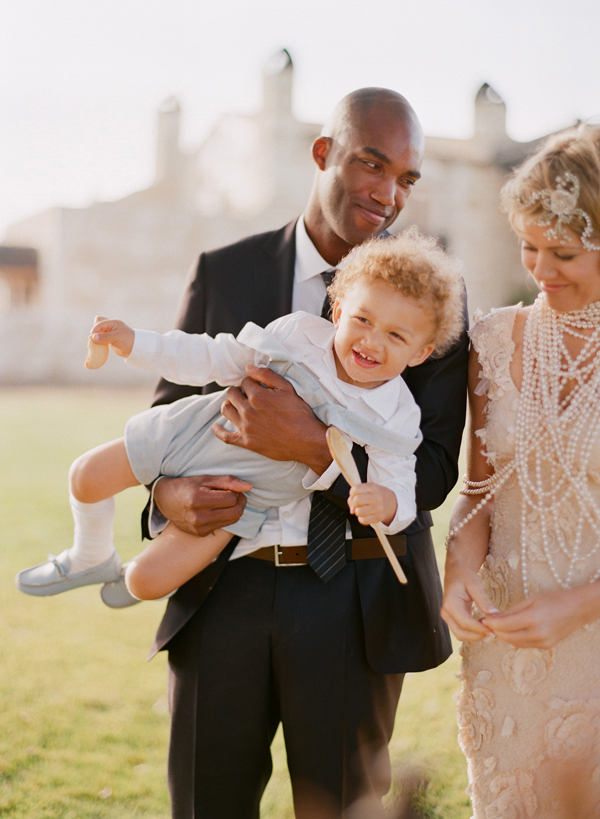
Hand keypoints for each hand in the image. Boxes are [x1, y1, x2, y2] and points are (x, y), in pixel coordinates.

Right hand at [92, 318, 134, 357]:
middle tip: (95, 338)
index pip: (100, 322)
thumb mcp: (117, 337)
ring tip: (96, 342)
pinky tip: (97, 345)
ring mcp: (108, 332)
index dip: (95, 329)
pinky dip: (97, 340)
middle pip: (97, 323)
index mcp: (113, 322)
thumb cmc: (127, 341)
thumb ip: (105, 337)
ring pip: (97, 330)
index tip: (93, 336)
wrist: (134, 349)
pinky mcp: (108, 338)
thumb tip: (93, 337)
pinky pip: (99, 337)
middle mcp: (110, 326)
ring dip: (95, 336)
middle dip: (95, 330)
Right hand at [153, 474, 251, 537]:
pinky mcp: (200, 534)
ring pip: (232, 520)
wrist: (165, 499)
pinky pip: (223, 526)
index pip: (232, 498)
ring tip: (226, 501)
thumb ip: (228, 482)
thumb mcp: (205, 479)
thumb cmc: (187, 486)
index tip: (231, 488)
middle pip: (235, 512)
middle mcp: (199, 517)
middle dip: (240, 502)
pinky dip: (224, 517)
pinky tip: (216, 510)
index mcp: (198, 500)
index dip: (236, 491)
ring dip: (234, 509)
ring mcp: (199, 528)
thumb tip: (249, 487)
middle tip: (235, 494)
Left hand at [212, 364, 331, 474]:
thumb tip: (248, 367)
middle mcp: (248, 411)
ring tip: (236, 405)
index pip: (245, 382)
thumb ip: (267, 375)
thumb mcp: (287, 389)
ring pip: (226, 410)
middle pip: (232, 394)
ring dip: (229, 404)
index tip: (258, 386)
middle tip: (247, 394)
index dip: (251, 382)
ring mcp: (245, 427)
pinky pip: (225, 437)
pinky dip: (218, 430)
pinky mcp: (246, 442)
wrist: (306, 441)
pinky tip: (216, 426)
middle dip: (238, 391)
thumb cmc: (299, 414)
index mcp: (257, 396)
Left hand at [348, 483, 396, 526]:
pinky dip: (361, 518)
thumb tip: (352, 510)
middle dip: (354, 503)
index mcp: (372, 487)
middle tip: (358, 503)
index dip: (352, 493)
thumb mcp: (367, 489)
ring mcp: (378, 508)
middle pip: (356, 500)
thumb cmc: (375, 495)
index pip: (355, 489)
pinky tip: (366, 515)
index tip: (355, 495)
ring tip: (362, 509)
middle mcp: (376, 497)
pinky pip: (362, 520)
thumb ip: (355, 496)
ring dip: (357, 511)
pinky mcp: (378, 517)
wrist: (391, 502)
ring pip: (358, 512)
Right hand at [441, 560, 497, 641]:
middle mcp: (446, 612)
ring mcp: (448, 617)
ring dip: (475, 636)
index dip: (479, 629)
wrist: (456, 572)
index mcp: (450, 603)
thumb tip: (495, 614)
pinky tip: (484, 628)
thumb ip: (484, 600)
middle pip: (460, 633)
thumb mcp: (475, 584)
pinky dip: (473, 633)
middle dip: (477, 636)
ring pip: (460, 635)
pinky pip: (462, 631)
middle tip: (494, 633)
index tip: (494, 630)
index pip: (465, 622)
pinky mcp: (452, 619)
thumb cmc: (465, 576)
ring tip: (490, 630)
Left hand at [481, 585, 599, 648]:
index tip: (482, 619)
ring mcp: (543, 642)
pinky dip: (516, 639)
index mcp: (532, 619)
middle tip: (487, 623)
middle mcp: (538, 634)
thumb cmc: (553, 599)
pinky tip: (512, 630)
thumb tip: (493, 618)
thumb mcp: (530, 600)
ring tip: (497, 626)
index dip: (491, 624)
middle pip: (507, 637)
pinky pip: (525, 644)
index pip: (504, 626)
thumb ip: (511, 611)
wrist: (577, 609)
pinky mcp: (546, 647)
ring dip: (504, 636)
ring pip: (515, 643)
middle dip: (495, 631)